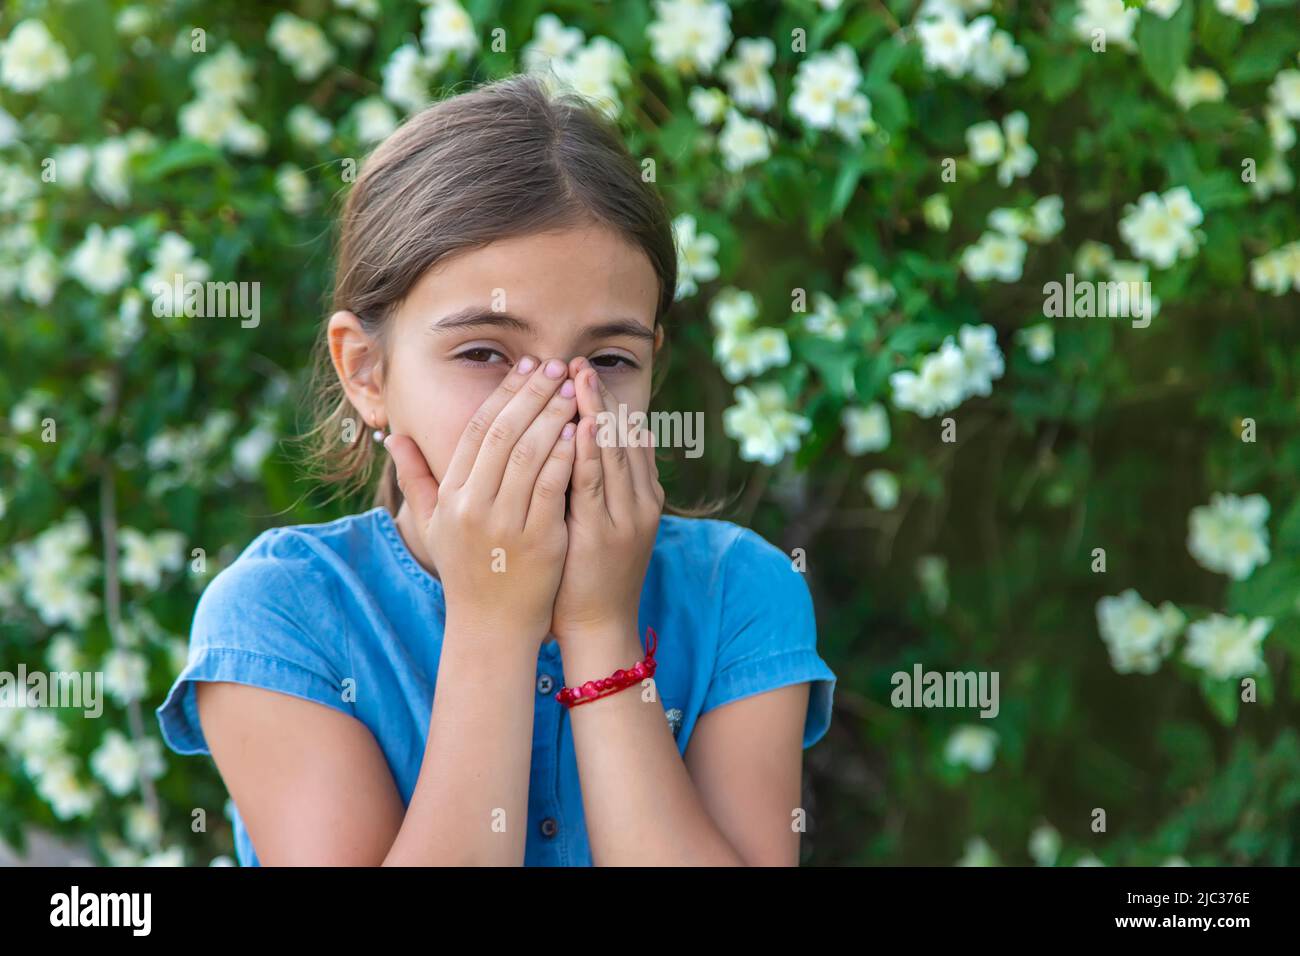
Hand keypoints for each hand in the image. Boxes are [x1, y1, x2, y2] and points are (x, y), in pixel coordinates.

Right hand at [386, 357, 577, 652]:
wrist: (491, 628)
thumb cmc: (467, 572)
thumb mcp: (433, 525)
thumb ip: (415, 479)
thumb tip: (394, 437)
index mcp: (452, 496)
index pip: (479, 430)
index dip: (504, 393)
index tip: (527, 367)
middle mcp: (475, 506)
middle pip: (506, 433)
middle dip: (534, 393)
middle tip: (558, 366)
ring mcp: (507, 524)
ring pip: (533, 454)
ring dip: (555, 415)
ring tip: (576, 390)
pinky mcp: (541, 540)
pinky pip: (555, 486)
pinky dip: (568, 454)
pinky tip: (584, 430)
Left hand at [550, 356, 663, 644]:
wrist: (597, 625)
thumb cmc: (588, 574)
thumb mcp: (599, 521)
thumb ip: (594, 483)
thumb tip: (576, 441)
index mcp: (641, 495)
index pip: (629, 436)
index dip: (608, 401)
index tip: (585, 370)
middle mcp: (640, 500)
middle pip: (624, 436)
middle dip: (601, 396)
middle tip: (580, 360)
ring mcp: (627, 516)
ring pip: (614, 452)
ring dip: (596, 411)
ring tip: (580, 376)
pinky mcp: (605, 532)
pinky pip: (597, 484)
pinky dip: (591, 451)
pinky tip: (583, 424)